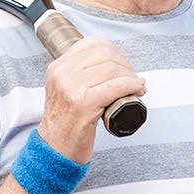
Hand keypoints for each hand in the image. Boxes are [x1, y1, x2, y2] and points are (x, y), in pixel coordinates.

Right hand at [37, 37, 145, 163]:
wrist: (55, 149)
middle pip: (105, 55)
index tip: (123, 65)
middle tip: (132, 79)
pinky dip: (131, 86)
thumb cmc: (66, 122)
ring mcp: (71, 88)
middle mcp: (62, 73)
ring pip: (113, 69)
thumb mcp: (65, 89)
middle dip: (125, 65)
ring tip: (136, 87)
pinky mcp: (83, 103)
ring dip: (131, 77)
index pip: (92, 44)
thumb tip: (115, 61)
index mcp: (58, 66)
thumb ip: (80, 73)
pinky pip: (116, 87)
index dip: (114, 52)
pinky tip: (138, 90)